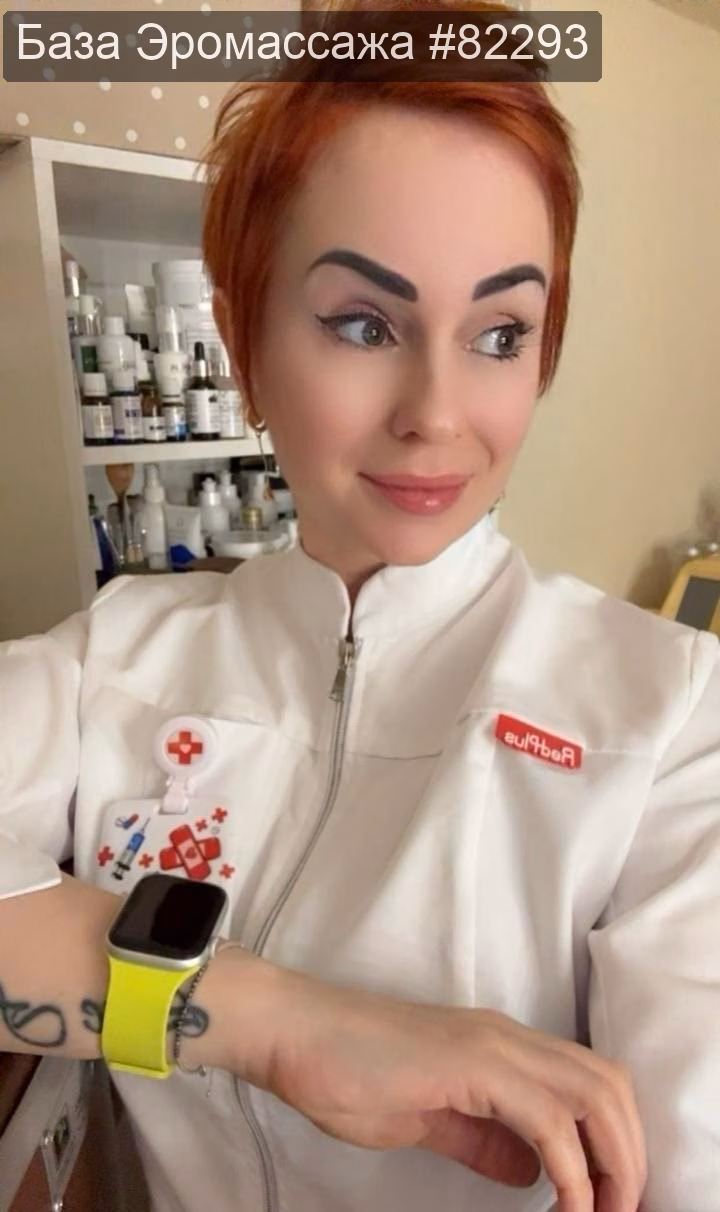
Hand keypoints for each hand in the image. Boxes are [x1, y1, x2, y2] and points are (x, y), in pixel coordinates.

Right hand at [245, 969, 646, 1211]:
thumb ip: (482, 1140)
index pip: (588, 1082)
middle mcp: (509, 1038)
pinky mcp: (472, 1062)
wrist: (296, 1033)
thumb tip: (529, 1170)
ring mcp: (493, 1044)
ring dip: (611, 1159)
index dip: (614, 1140)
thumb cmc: (347, 1070)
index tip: (607, 1201)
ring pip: (592, 1093)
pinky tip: (563, 1202)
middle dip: (627, 1154)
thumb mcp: (428, 1119)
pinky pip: (546, 1116)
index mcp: (502, 1047)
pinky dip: (570, 1165)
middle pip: (608, 1085)